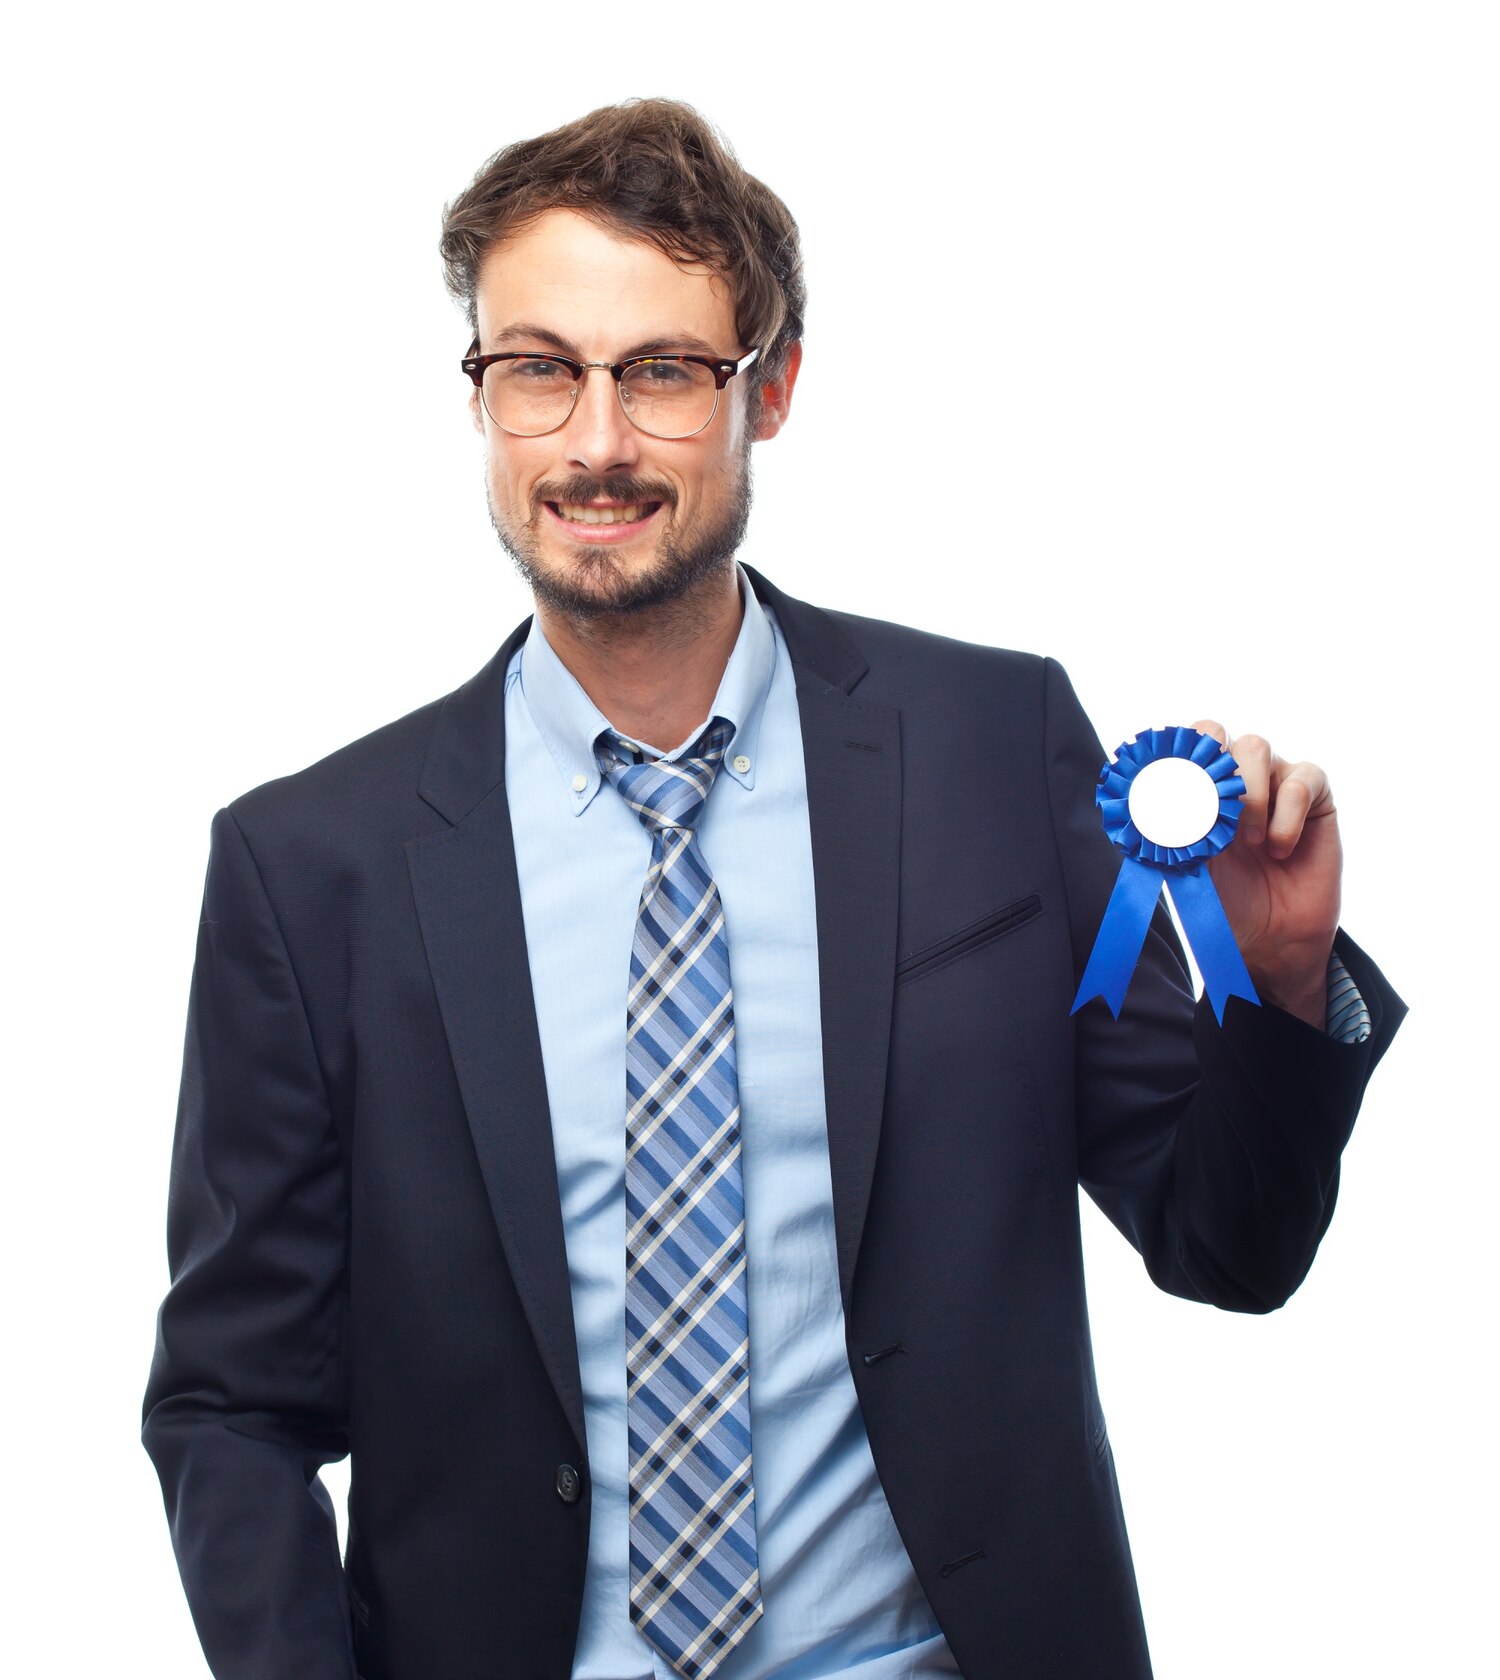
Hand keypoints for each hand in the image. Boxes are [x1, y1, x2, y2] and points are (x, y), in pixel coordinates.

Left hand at [1194, 720, 1341, 1028]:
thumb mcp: (1184, 865)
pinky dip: (1287, 814)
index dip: (1172, 754)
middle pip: (1215, 730)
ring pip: (1256, 746)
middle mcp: (1232, 775)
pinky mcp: (1314, 796)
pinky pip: (1302, 779)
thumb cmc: (1224, 899)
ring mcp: (1273, 780)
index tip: (1168, 786)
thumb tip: (1137, 805)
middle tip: (1210, 811)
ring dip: (1247, 793)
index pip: (1179, 744)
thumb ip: (1166, 831)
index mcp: (1195, 788)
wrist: (1269, 938)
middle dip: (1207, 764)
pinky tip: (1279, 849)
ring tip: (1248, 842)